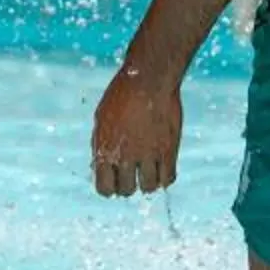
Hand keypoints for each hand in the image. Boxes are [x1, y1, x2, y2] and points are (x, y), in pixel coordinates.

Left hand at [91, 64, 181, 196]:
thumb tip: (100, 167)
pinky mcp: (169, 150)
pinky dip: (164, 178)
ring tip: (146, 170)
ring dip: (146, 183)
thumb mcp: (102, 117)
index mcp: (106, 148)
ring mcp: (149, 154)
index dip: (107, 188)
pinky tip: (160, 167)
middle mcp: (126, 155)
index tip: (112, 182)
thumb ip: (100, 144)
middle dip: (126, 186)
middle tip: (130, 175)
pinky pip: (168, 179)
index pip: (104, 188)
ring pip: (148, 188)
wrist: (148, 79)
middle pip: (126, 190)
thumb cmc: (122, 95)